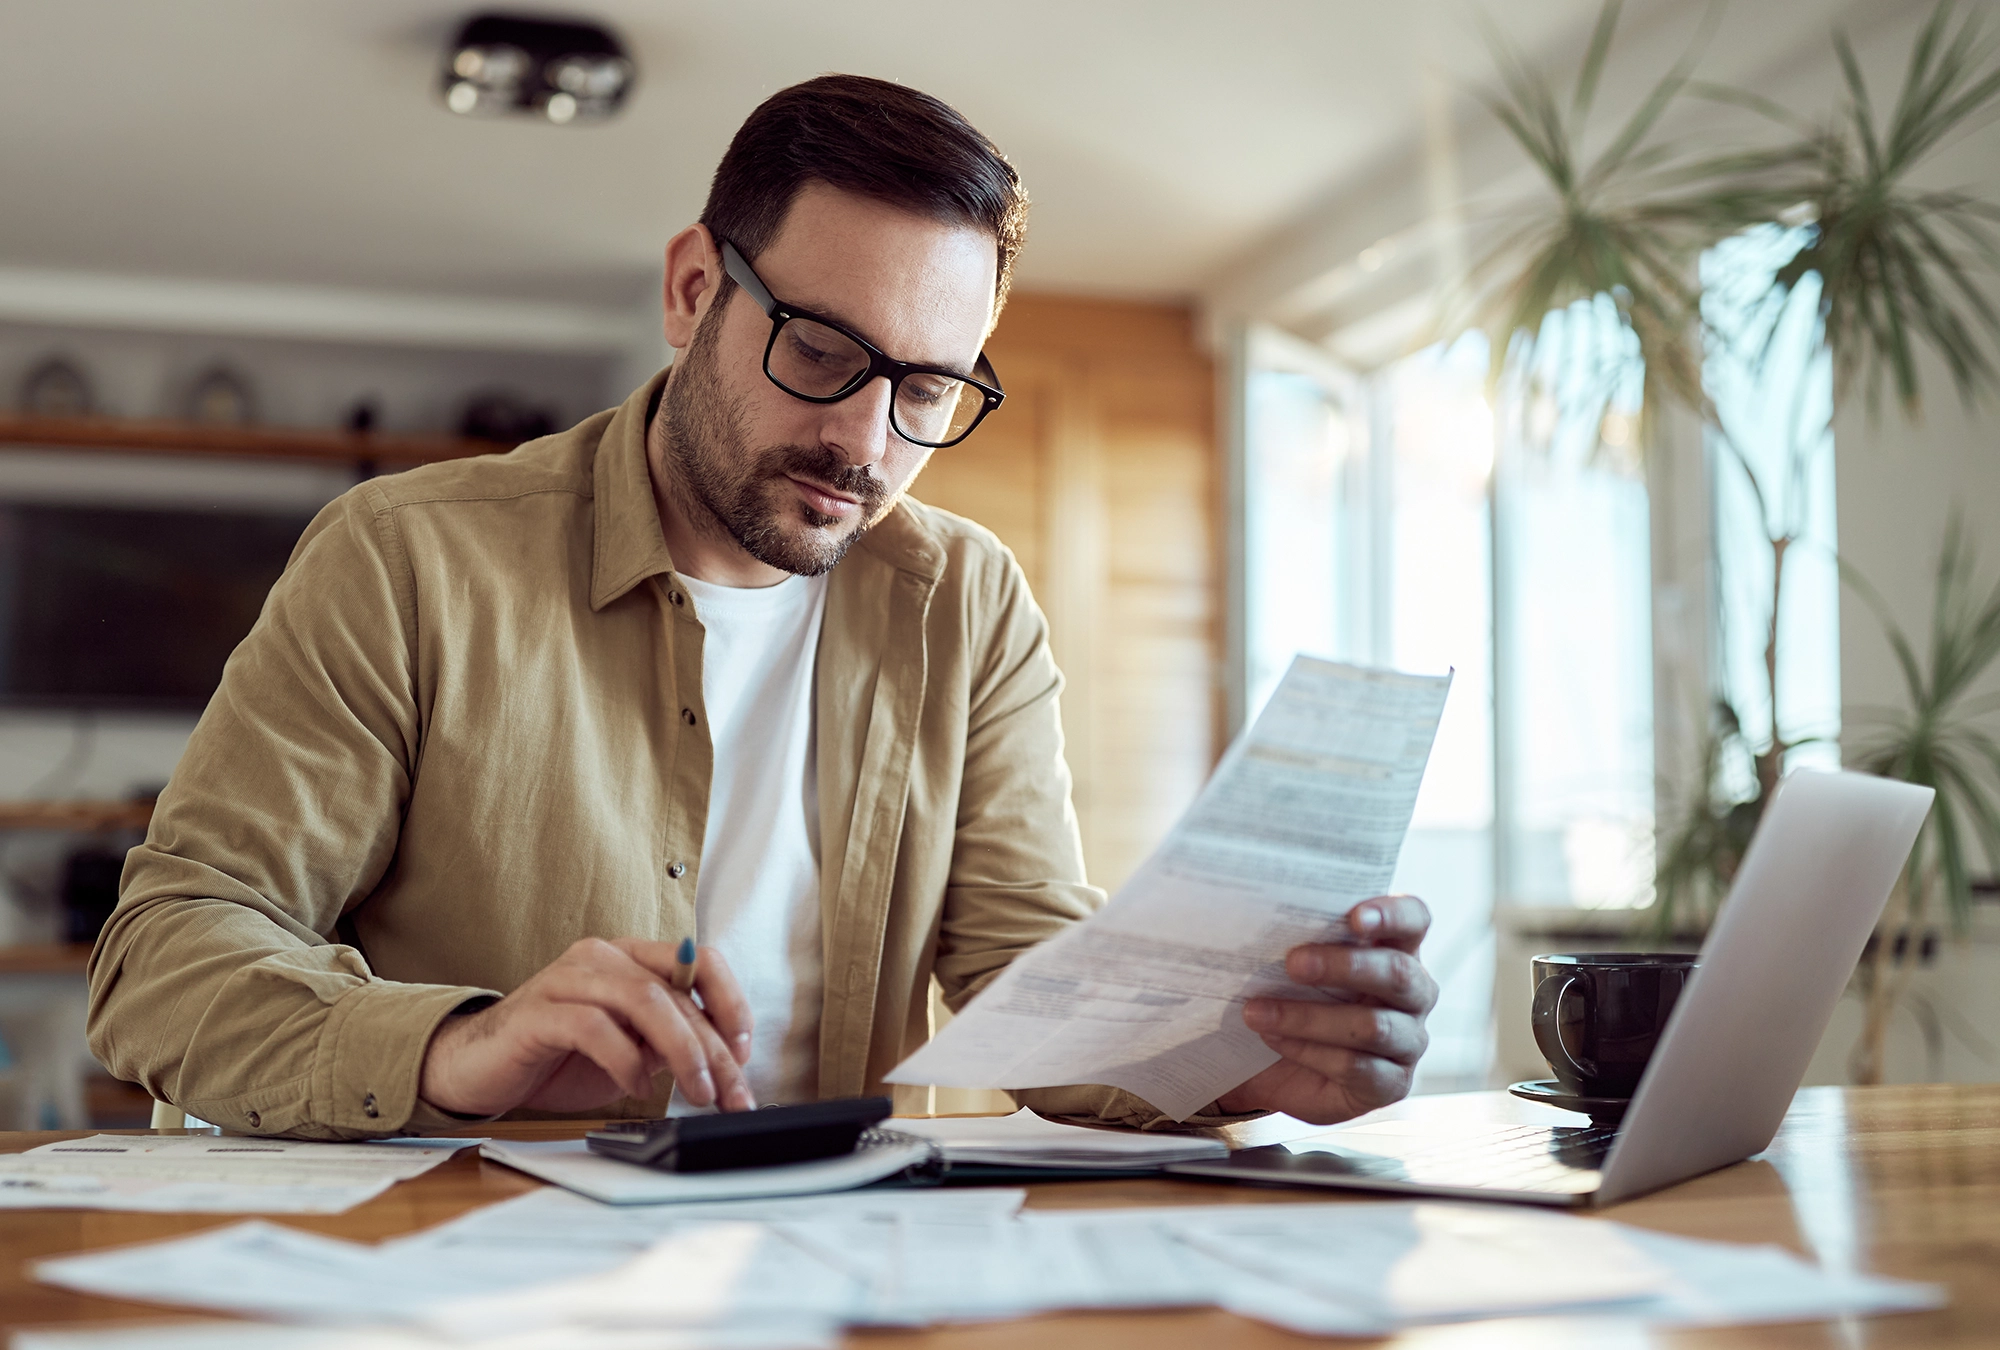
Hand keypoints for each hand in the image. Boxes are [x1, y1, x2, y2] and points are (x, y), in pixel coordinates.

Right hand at [419, 938, 754, 1117]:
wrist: (478, 1069)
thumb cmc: (557, 1057)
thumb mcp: (630, 1049)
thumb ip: (669, 1043)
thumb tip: (725, 1063)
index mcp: (630, 958)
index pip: (700, 961)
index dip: (731, 1002)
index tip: (746, 1051)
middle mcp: (602, 957)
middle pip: (676, 993)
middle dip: (714, 1050)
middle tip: (733, 1094)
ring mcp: (568, 978)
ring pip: (645, 1000)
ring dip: (682, 1050)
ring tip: (697, 1092)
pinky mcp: (539, 1012)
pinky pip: (595, 1026)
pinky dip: (625, 1060)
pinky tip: (636, 1088)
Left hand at [1214, 895, 1437, 1125]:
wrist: (1276, 1066)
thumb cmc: (1292, 997)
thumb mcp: (1292, 964)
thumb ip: (1293, 937)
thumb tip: (1251, 913)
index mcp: (1396, 948)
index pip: (1414, 919)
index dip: (1392, 915)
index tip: (1353, 917)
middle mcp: (1414, 993)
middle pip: (1398, 973)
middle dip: (1344, 966)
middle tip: (1292, 963)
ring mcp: (1408, 1041)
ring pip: (1373, 1026)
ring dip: (1309, 1017)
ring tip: (1256, 1011)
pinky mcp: (1391, 1084)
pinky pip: (1355, 1066)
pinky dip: (1308, 1050)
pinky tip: (1273, 1039)